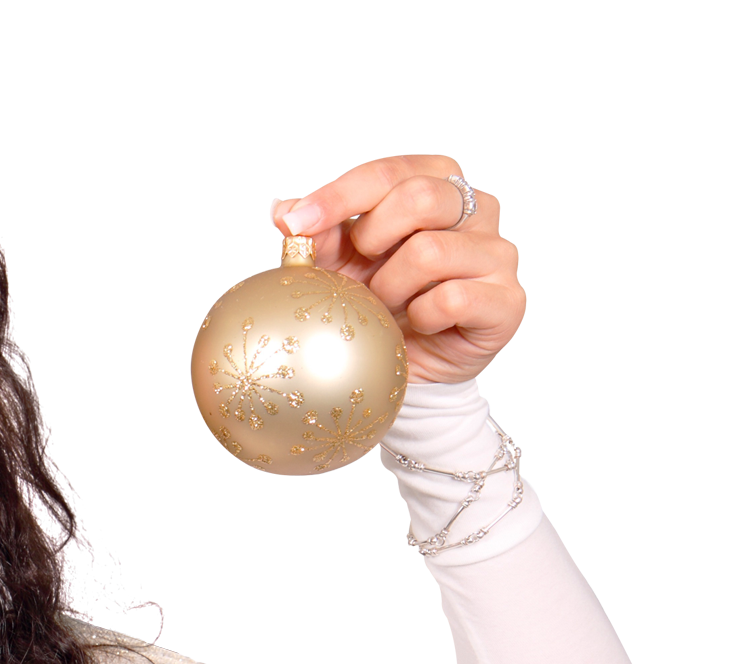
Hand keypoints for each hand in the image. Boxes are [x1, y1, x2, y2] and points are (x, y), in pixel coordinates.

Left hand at [272, 155, 524, 384]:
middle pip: (420, 196)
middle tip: (360, 270)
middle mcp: (475, 210)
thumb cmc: (377, 300)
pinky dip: (421, 317)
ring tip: (386, 304)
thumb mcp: (340, 264)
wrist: (408, 362)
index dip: (337, 196)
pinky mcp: (506, 299)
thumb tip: (286, 212)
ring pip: (431, 251)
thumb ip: (319, 235)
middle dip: (374, 236)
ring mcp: (495, 253)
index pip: (386, 173)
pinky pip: (453, 298)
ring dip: (391, 286)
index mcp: (433, 183)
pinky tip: (418, 324)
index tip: (295, 224)